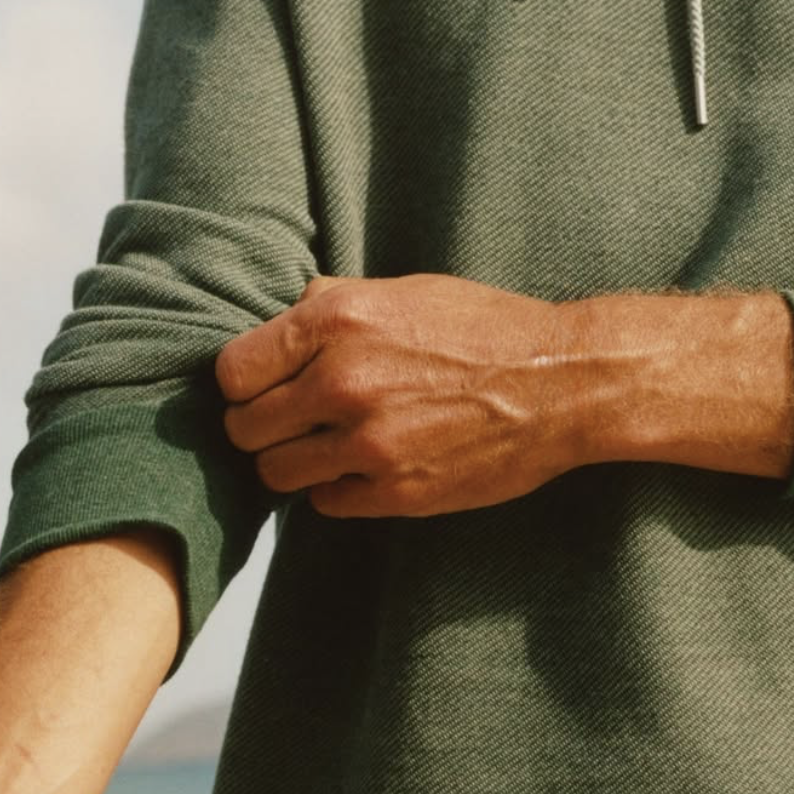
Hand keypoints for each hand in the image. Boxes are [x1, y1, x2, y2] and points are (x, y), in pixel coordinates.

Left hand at [214, 272, 586, 516]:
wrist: (561, 384)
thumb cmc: (488, 330)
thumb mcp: (405, 290)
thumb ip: (335, 302)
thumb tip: (285, 312)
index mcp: (337, 320)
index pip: (232, 371)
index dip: (244, 383)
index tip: (263, 387)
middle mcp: (342, 381)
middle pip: (244, 428)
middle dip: (261, 427)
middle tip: (291, 424)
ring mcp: (368, 442)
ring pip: (275, 474)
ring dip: (292, 464)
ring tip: (323, 449)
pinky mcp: (396, 491)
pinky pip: (325, 502)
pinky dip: (335, 490)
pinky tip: (363, 469)